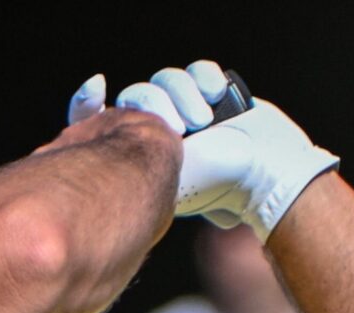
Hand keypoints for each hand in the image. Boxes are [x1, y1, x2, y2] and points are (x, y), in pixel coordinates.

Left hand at [69, 61, 338, 241]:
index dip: (88, 105)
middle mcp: (161, 127)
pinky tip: (217, 95)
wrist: (264, 176)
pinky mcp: (214, 94)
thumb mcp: (169, 189)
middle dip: (151, 102)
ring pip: (166, 80)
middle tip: (175, 126)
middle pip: (135, 95)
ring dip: (183, 92)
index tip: (97, 90)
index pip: (102, 122)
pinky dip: (205, 78)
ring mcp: (188, 109)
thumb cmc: (218, 189)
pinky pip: (198, 71)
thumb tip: (107, 200)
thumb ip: (140, 185)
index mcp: (141, 150)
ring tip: (202, 120)